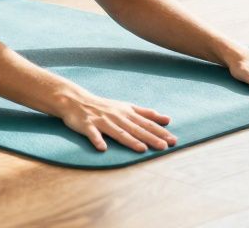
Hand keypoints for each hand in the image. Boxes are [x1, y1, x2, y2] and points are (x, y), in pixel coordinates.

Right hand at [56, 91, 176, 152]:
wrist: (75, 100)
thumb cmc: (103, 106)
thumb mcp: (126, 107)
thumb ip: (146, 113)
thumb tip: (167, 119)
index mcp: (126, 113)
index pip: (146, 123)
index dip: (160, 131)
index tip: (173, 140)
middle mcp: (116, 117)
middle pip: (135, 128)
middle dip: (150, 137)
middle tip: (164, 147)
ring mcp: (101, 121)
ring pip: (118, 132)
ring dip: (130, 140)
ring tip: (141, 149)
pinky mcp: (87, 125)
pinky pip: (92, 134)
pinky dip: (97, 140)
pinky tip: (103, 148)